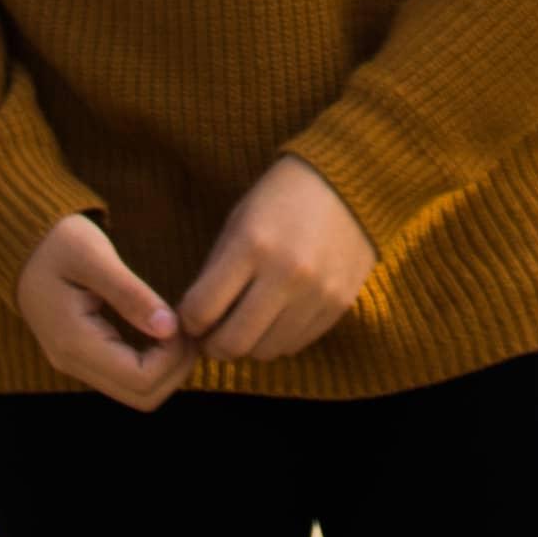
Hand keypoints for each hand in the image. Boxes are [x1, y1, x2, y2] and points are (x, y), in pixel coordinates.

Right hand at [11, 212, 184, 409]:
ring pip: (136, 392)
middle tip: (189, 327)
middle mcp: (73, 362)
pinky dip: (152, 362)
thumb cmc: (56, 241)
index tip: (184, 321)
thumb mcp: (93, 255)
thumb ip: (130, 293)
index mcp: (74, 341)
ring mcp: (76, 363)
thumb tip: (170, 328)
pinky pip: (125, 377)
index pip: (140, 379)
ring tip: (178, 327)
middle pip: (142, 396)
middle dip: (176, 367)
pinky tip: (161, 330)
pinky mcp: (82, 356)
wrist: (19, 242)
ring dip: (166, 367)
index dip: (173, 358)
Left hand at [168, 154, 374, 367]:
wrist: (348, 185)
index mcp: (252, 244)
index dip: (189, 322)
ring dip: (248, 344)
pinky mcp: (338, 305)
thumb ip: (215, 272)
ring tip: (245, 324)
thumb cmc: (281, 199)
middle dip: (213, 346)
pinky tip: (275, 316)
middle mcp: (286, 273)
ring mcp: (316, 293)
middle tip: (211, 337)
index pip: (202, 310)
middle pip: (233, 342)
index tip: (191, 318)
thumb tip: (194, 321)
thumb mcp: (238, 223)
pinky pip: (295, 344)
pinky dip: (278, 338)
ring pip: (265, 351)